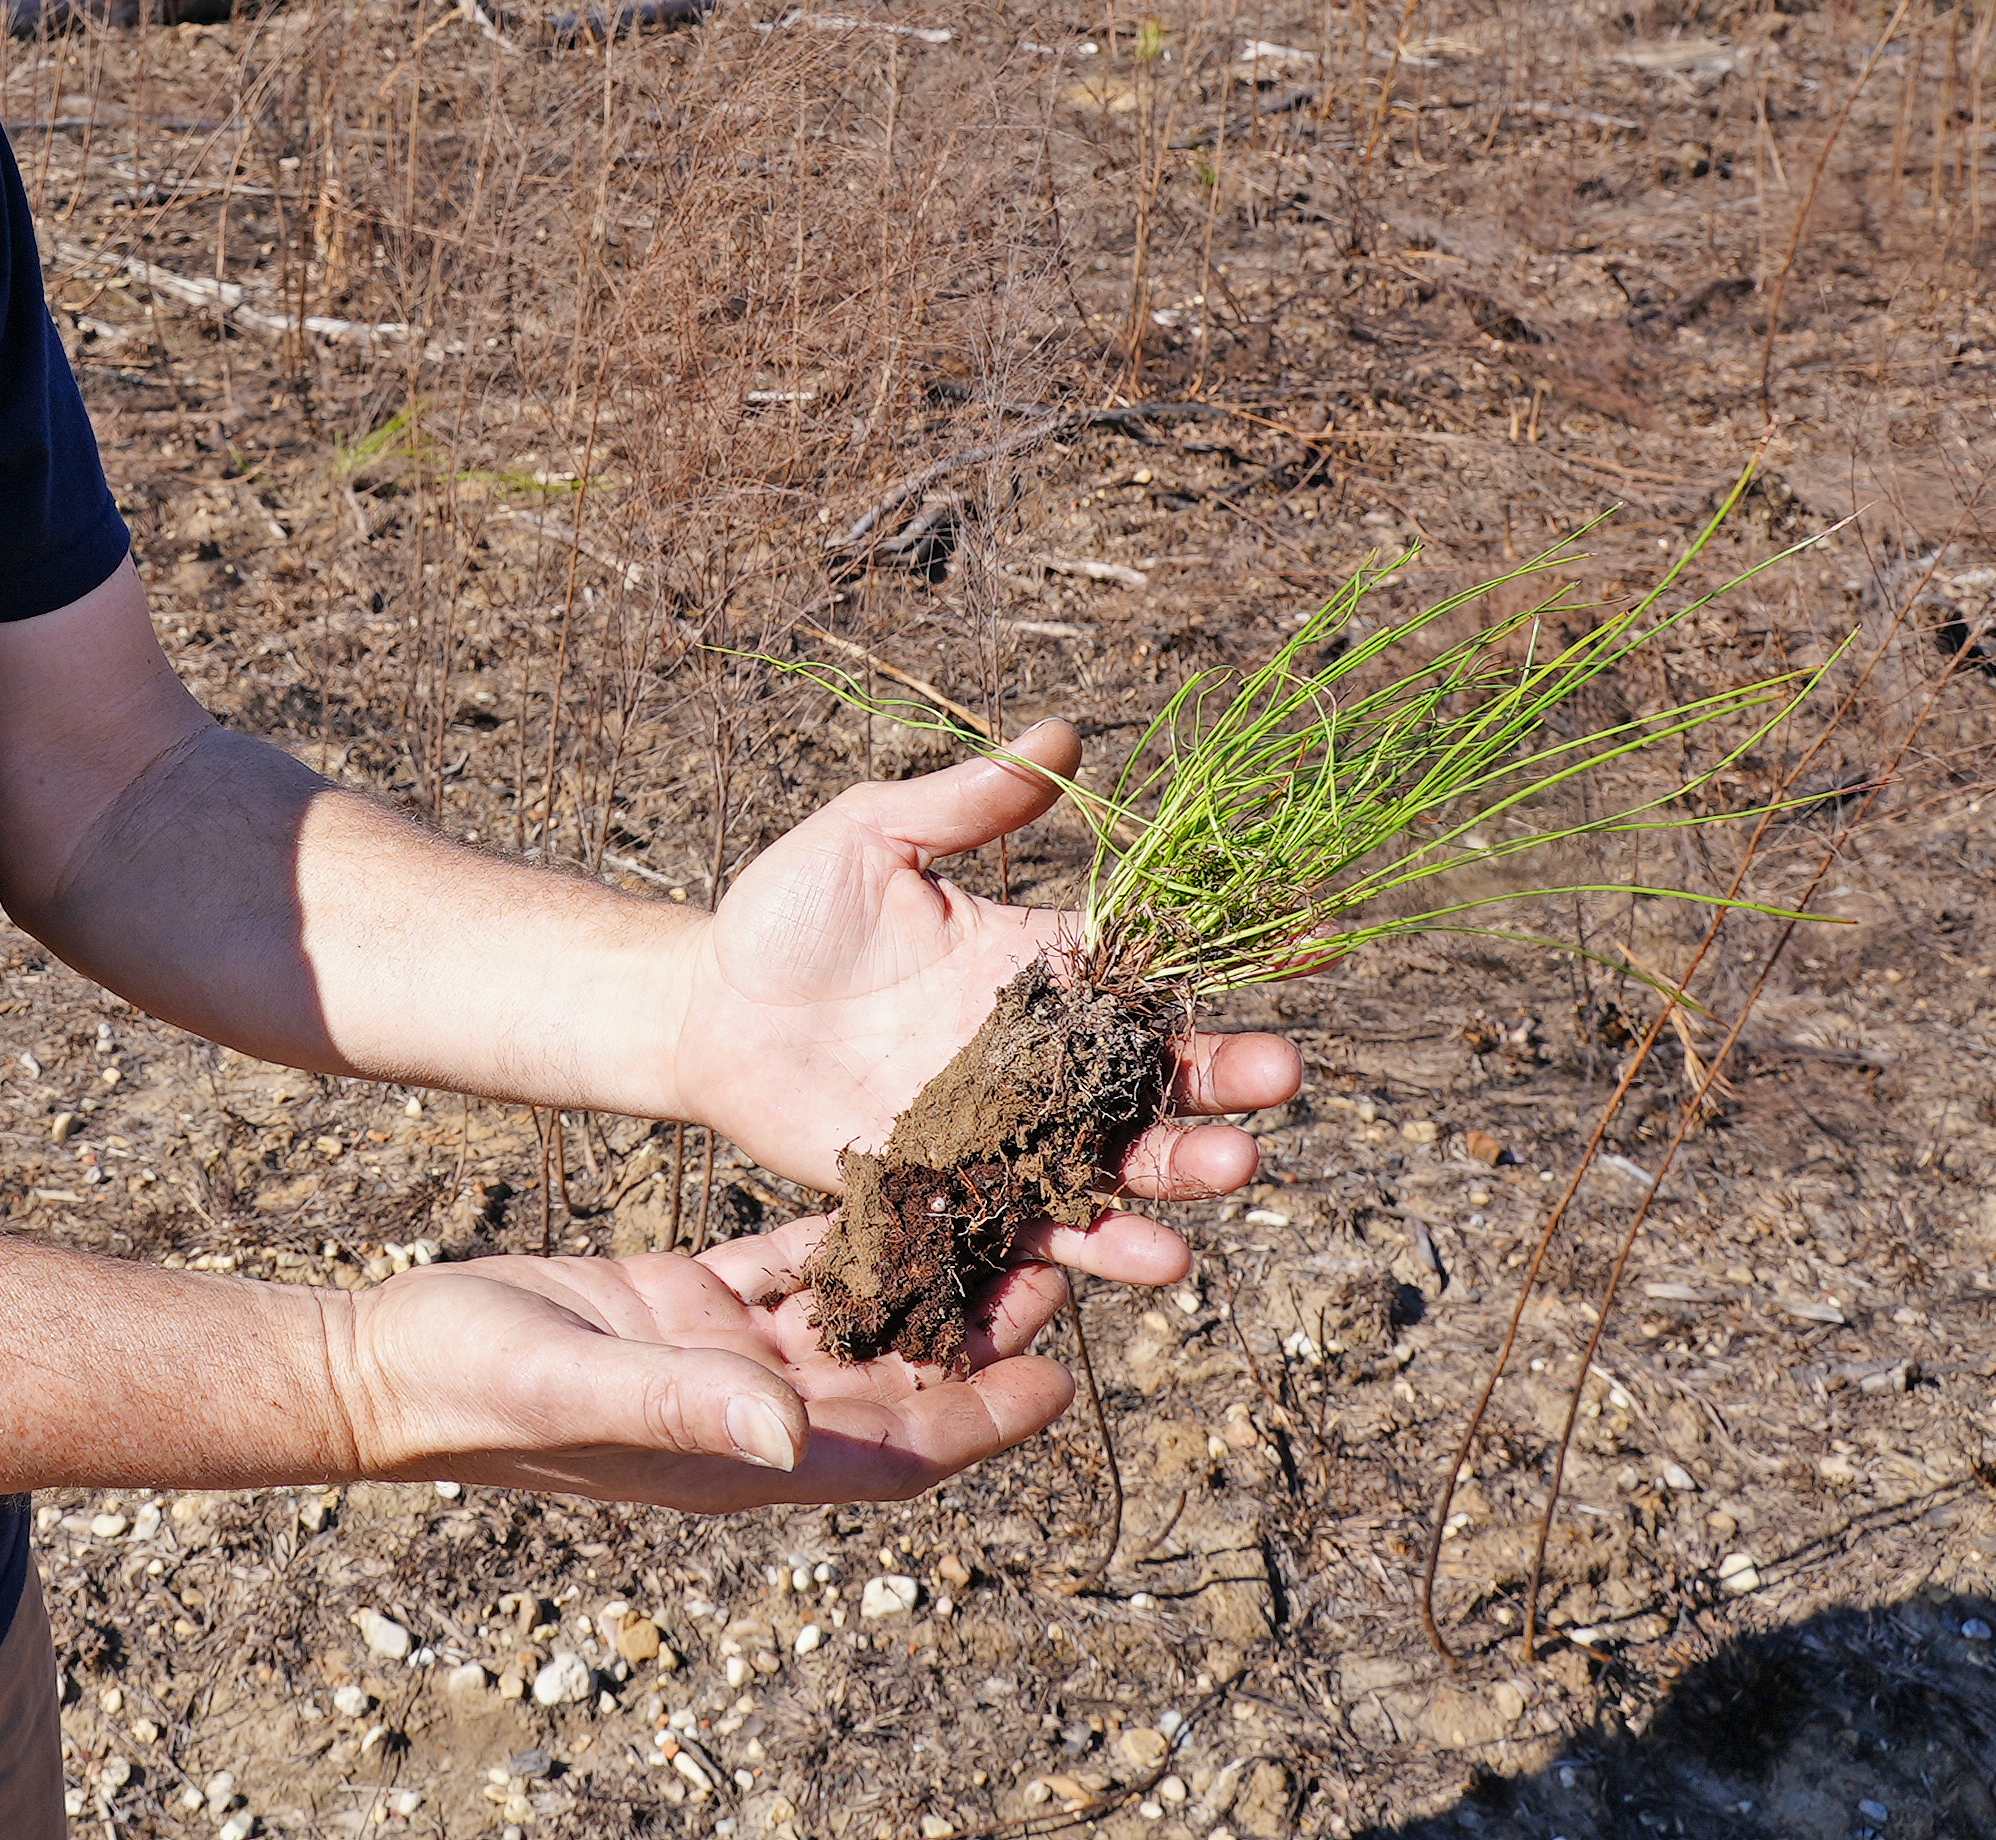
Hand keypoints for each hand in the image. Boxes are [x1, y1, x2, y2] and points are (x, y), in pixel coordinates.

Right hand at [325, 1217, 1077, 1510]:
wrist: (384, 1365)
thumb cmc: (472, 1390)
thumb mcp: (579, 1384)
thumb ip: (686, 1403)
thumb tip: (798, 1429)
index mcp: (742, 1453)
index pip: (898, 1453)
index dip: (981, 1420)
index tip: (1059, 1377)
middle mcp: (748, 1413)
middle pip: (895, 1380)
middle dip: (975, 1331)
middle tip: (1053, 1256)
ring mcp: (717, 1359)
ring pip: (848, 1318)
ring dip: (919, 1273)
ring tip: (994, 1205)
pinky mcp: (682, 1306)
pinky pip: (782, 1272)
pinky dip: (835, 1235)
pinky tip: (887, 1175)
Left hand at [666, 726, 1301, 1284]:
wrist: (704, 1010)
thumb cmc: (787, 912)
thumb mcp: (870, 837)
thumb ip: (963, 802)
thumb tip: (1063, 735)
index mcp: (1033, 973)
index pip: (1142, 990)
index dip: (1215, 1007)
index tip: (1291, 1016)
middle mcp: (1032, 1064)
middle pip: (1149, 1089)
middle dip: (1217, 1099)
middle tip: (1271, 1101)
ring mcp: (993, 1137)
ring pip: (1105, 1170)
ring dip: (1170, 1183)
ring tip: (1224, 1183)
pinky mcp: (943, 1194)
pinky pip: (1021, 1231)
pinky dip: (1081, 1249)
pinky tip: (1132, 1258)